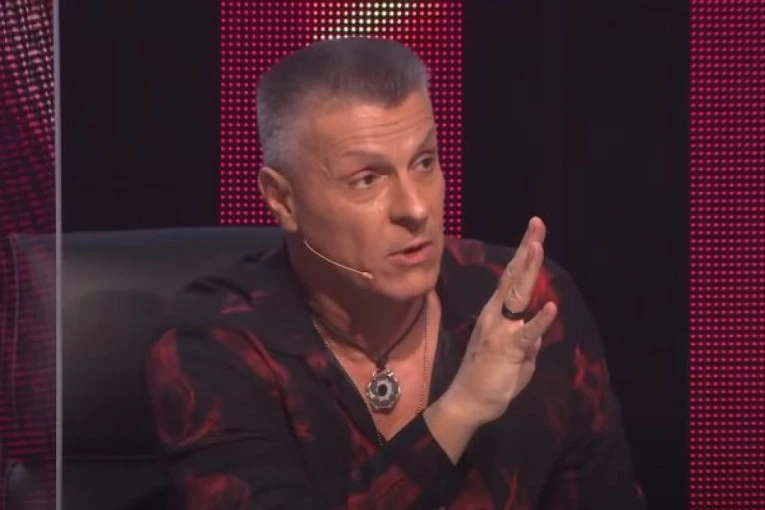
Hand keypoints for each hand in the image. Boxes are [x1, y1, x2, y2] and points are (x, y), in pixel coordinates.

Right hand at [443, 217, 558, 426]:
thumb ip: (527, 343)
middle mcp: (497, 316)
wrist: (468, 403)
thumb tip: (538, 332)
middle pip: (514, 277)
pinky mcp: (508, 349)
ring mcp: (501, 330)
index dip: (524, 255)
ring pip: (516, 295)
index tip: (535, 232)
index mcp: (498, 315)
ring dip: (528, 270)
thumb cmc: (490, 381)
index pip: (513, 279)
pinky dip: (540, 320)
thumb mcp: (516, 359)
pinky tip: (550, 306)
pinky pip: (526, 334)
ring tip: (537, 246)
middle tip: (537, 223)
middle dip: (527, 249)